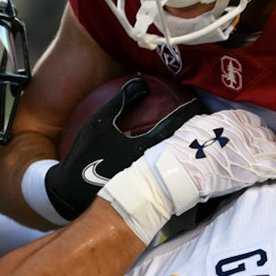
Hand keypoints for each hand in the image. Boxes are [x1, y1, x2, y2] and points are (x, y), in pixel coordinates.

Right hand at [46, 80, 201, 220]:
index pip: (174, 127)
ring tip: (196, 138)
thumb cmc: (85, 156)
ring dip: (185, 151)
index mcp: (144, 149)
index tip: (198, 104)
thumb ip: (121, 101)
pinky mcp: (145, 195)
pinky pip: (165, 175)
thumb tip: (142, 81)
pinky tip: (171, 156)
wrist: (70, 193)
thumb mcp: (99, 123)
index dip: (188, 114)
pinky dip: (172, 163)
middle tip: (206, 123)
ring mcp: (150, 185)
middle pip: (182, 149)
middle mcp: (153, 169)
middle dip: (195, 136)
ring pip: (175, 164)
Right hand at [145, 111, 275, 206]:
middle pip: (267, 136)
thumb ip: (215, 124)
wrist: (182, 168)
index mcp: (232, 120)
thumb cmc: (184, 147)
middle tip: (272, 151)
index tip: (259, 137)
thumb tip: (220, 128)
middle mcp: (246, 132)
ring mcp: (251, 151)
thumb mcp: (199, 125)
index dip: (259, 130)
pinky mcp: (254, 171)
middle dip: (271, 143)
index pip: (256, 122)